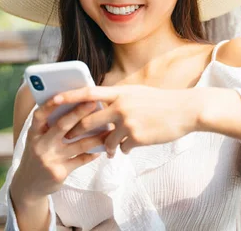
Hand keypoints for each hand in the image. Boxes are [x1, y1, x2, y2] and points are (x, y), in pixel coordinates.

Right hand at [10, 102, 108, 203]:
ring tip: (109, 127)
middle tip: (94, 102)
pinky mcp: (59, 172)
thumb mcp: (37, 139)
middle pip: (62, 126)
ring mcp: (50, 160)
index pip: (40, 115)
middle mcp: (40, 145)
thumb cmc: (37, 155)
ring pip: (78, 144)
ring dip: (96, 136)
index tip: (66, 93)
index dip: (51, 104)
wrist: (29, 186)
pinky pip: (81, 159)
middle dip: (79, 113)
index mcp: (33, 133)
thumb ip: (50, 126)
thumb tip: (74, 106)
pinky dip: (93, 153)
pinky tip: (102, 148)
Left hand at [47, 85, 200, 156]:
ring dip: (106, 146)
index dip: (69, 96)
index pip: (89, 92)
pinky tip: (130, 147)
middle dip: (77, 130)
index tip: (54, 99)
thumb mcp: (139, 94)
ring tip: (110, 150)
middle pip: (89, 120)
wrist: (187, 110)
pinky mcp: (137, 137)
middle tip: (69, 137)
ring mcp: (128, 122)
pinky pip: (123, 147)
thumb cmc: (164, 102)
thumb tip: (106, 108)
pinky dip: (125, 149)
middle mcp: (121, 105)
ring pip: (106, 139)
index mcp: (121, 92)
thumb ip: (121, 99)